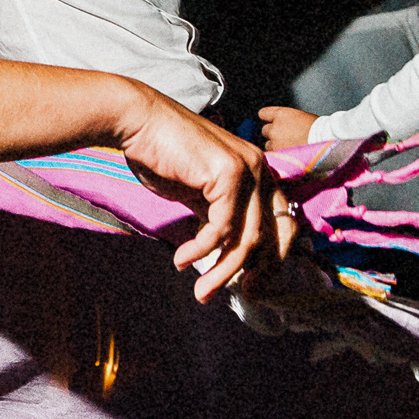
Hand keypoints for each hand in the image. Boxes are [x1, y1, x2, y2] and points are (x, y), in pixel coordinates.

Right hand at [113, 91, 289, 302]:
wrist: (139, 122)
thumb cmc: (162, 154)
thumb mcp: (197, 191)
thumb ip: (217, 213)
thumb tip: (225, 249)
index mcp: (257, 171)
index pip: (280, 223)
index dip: (270, 258)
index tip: (250, 285)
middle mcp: (260, 168)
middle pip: (272, 234)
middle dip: (257, 272)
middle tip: (240, 296)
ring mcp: (248, 169)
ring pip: (246, 238)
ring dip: (222, 271)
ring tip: (202, 292)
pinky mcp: (228, 174)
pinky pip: (221, 228)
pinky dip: (201, 250)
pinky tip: (181, 260)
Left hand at [256, 106, 318, 150]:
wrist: (326, 140)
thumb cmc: (318, 128)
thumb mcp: (300, 117)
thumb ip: (286, 120)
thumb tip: (279, 125)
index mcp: (280, 114)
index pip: (263, 114)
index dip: (268, 119)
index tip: (273, 123)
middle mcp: (274, 127)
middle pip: (265, 130)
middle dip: (273, 134)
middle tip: (285, 137)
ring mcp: (275, 142)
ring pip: (268, 144)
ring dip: (276, 146)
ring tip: (291, 147)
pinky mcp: (279, 154)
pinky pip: (273, 155)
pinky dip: (280, 155)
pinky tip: (290, 154)